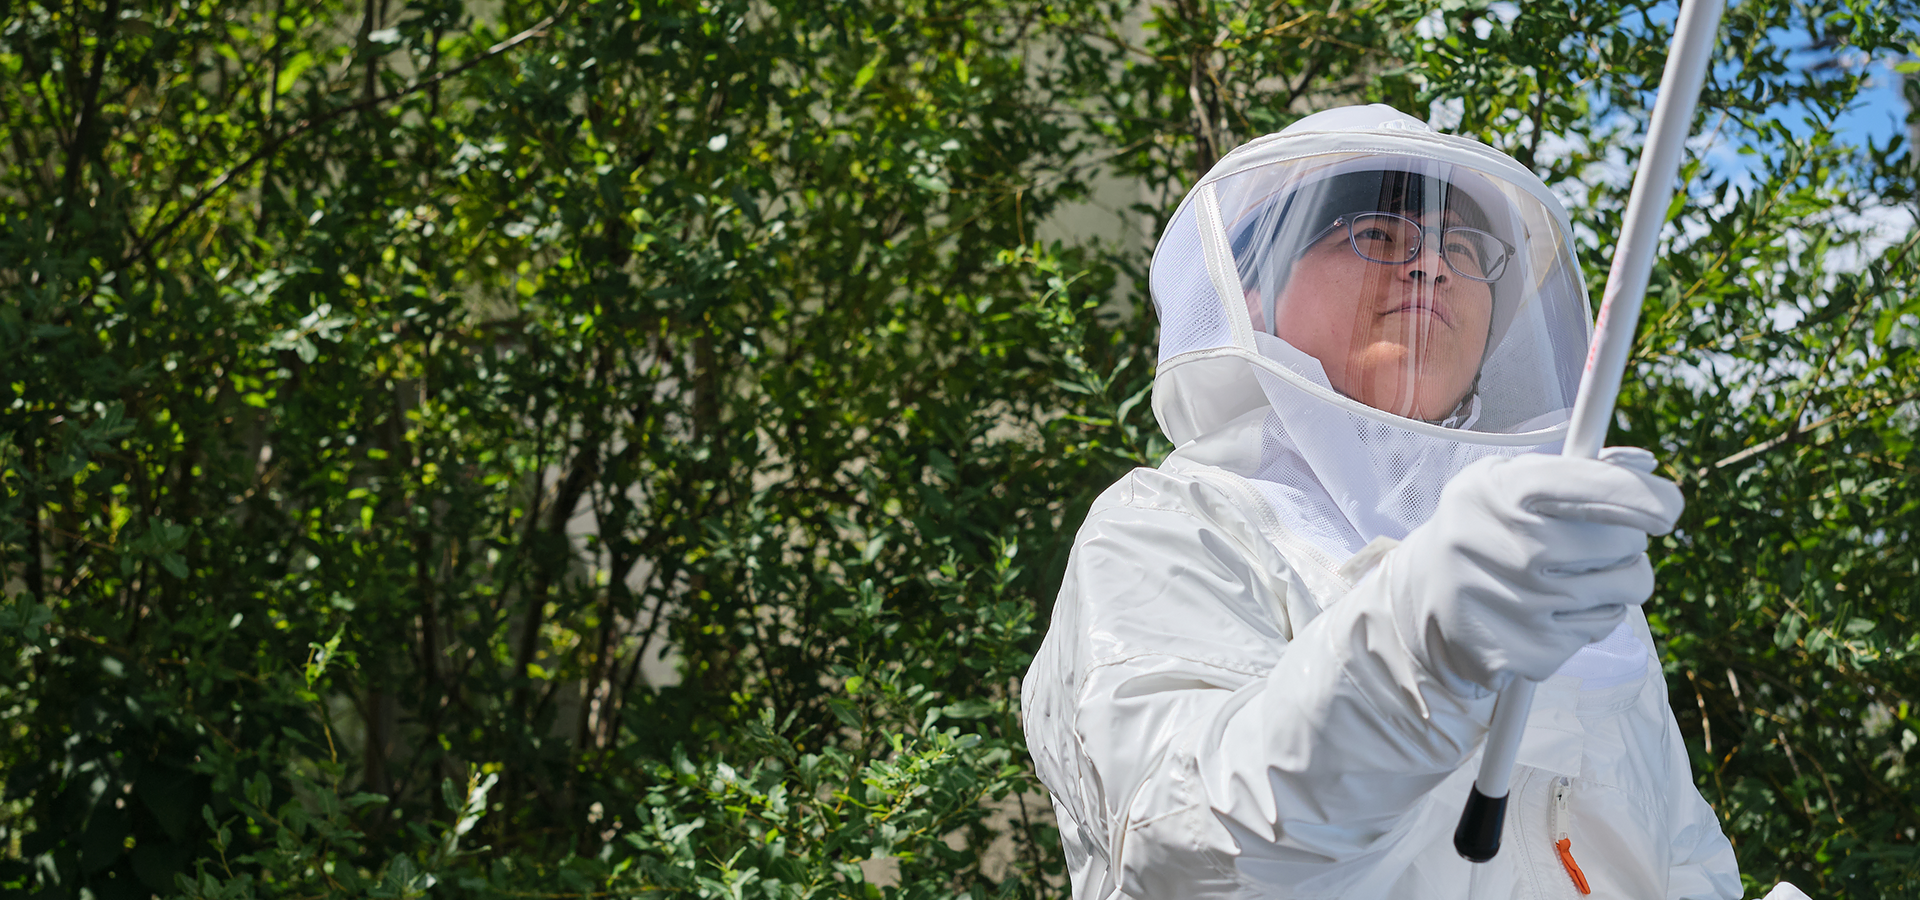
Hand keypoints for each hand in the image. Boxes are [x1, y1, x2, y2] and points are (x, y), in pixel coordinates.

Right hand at [1384, 448, 1683, 688]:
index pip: (1602, 487)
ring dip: (1613, 581)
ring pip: (1628, 588)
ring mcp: (1524, 606)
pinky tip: (1548, 609)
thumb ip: (1573, 469)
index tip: (1667, 507)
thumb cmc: (1481, 528)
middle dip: (1625, 542)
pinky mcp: (1532, 652)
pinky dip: (1587, 616)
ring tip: (1567, 576)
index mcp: (1506, 491)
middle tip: (1590, 544)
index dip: (1648, 497)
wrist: (1422, 599)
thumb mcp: (1502, 480)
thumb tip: (1647, 462)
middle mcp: (1516, 548)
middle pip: (1629, 544)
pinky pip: (1603, 626)